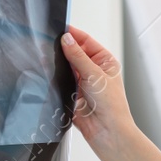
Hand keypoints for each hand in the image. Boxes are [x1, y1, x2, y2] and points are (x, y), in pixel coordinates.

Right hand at [60, 25, 132, 147]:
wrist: (106, 131)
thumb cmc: (112, 106)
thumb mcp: (95, 75)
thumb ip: (78, 57)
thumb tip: (67, 39)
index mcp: (105, 61)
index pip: (87, 41)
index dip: (74, 34)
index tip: (61, 29)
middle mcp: (94, 70)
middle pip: (75, 52)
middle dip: (64, 48)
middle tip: (50, 42)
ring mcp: (82, 81)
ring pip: (66, 65)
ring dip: (59, 62)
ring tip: (48, 56)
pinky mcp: (72, 92)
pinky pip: (60, 79)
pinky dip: (55, 75)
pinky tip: (49, 71)